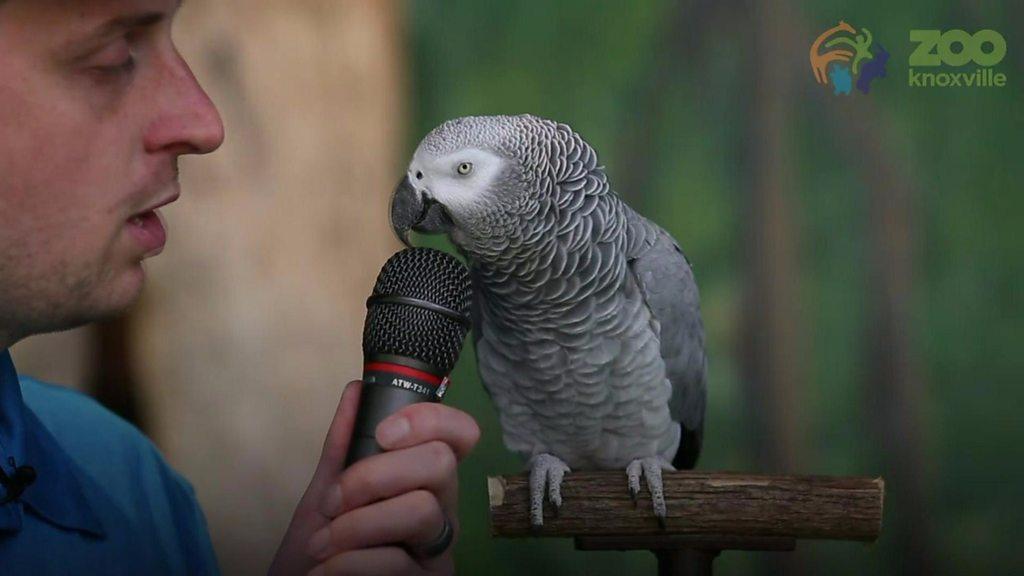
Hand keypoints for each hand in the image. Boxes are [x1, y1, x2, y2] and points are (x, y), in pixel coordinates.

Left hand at [268, 381, 480, 575]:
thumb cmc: (321, 549)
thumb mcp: (325, 495)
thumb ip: (342, 448)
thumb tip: (357, 389)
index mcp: (423, 482)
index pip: (460, 434)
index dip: (431, 419)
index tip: (383, 432)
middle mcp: (443, 511)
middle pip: (440, 463)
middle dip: (375, 475)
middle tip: (332, 502)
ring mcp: (440, 552)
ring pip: (421, 510)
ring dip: (357, 525)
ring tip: (321, 546)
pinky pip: (397, 562)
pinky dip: (348, 563)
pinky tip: (325, 571)